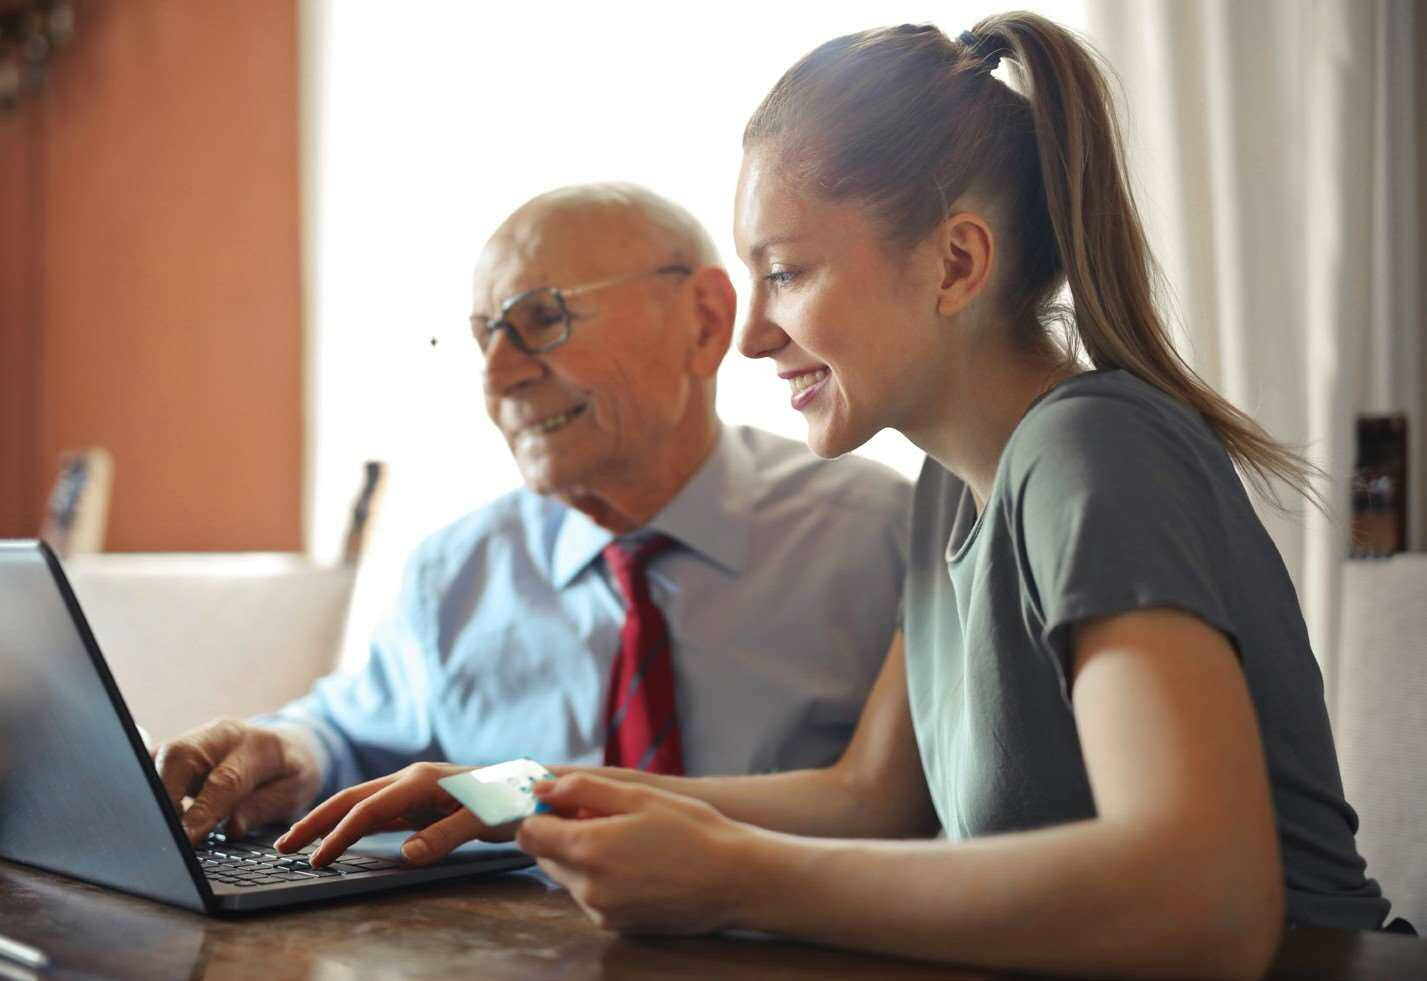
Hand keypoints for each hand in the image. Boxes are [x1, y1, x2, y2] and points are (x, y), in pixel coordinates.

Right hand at [152, 718, 323, 843]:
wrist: (289, 745)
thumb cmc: (291, 772)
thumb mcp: (294, 793)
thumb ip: (263, 808)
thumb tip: (232, 827)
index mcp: (258, 745)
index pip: (224, 779)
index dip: (203, 810)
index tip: (186, 838)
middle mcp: (222, 735)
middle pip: (180, 756)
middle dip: (164, 795)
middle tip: (162, 833)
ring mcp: (197, 738)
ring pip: (160, 757)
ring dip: (151, 792)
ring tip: (153, 827)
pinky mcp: (179, 749)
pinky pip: (153, 763)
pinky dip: (147, 787)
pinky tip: (149, 813)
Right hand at [276, 761, 509, 867]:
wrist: (532, 787)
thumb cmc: (510, 800)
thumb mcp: (483, 820)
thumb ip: (445, 836)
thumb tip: (406, 855)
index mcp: (421, 781)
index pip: (368, 810)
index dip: (340, 835)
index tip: (317, 860)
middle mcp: (411, 780)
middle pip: (352, 799)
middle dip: (316, 821)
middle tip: (282, 846)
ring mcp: (413, 790)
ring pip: (360, 804)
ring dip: (329, 822)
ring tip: (299, 843)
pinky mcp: (419, 801)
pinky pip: (377, 813)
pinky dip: (352, 824)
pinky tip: (339, 838)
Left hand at [517, 772, 754, 934]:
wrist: (735, 879)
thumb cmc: (693, 831)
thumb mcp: (638, 796)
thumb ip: (582, 789)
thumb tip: (542, 788)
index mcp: (587, 849)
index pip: (528, 833)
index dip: (542, 813)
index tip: (565, 803)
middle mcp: (586, 887)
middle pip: (545, 856)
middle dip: (563, 834)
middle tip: (605, 818)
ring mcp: (600, 911)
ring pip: (568, 877)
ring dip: (583, 857)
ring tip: (628, 841)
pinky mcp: (615, 925)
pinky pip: (590, 896)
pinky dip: (601, 878)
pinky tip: (637, 865)